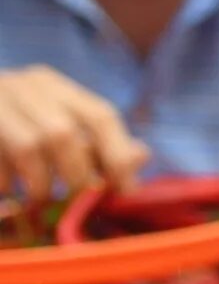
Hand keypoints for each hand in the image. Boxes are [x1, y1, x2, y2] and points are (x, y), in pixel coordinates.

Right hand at [0, 67, 146, 202]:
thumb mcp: (55, 121)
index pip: (98, 115)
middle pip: (62, 134)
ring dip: (41, 185)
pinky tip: (9, 190)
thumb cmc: (13, 122)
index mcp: (52, 84)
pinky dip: (7, 184)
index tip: (125, 190)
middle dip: (76, 175)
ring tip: (40, 199)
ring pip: (28, 149)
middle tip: (76, 199)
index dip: (117, 156)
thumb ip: (97, 141)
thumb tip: (140, 155)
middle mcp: (21, 86)